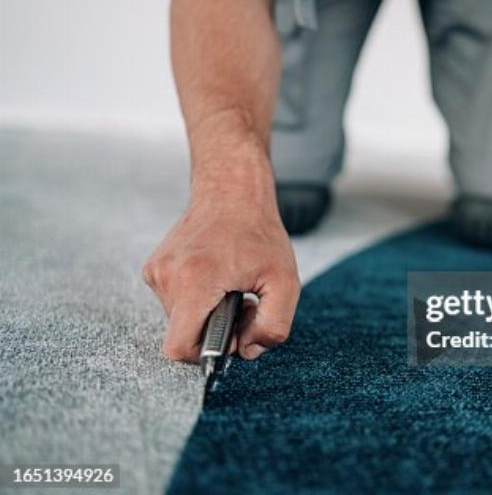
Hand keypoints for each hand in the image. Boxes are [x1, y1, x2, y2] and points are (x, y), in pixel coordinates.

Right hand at [142, 146, 298, 361]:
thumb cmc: (259, 233)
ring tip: (231, 286)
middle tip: (242, 303)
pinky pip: (175, 301)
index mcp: (195, 282)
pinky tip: (217, 277)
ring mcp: (157, 271)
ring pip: (180, 319)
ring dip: (207, 313)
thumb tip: (246, 351)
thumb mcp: (285, 282)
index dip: (206, 353)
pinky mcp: (155, 267)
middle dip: (214, 329)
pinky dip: (197, 299)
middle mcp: (167, 277)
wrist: (232, 191)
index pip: (179, 348)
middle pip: (183, 334)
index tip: (230, 334)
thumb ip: (273, 326)